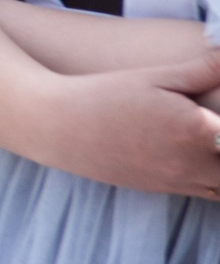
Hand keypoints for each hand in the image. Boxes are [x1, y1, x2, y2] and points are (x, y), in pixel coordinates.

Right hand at [20, 54, 219, 198]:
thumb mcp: (156, 76)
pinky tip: (209, 159)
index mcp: (201, 129)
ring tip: (214, 141)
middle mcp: (197, 162)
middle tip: (218, 128)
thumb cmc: (107, 94)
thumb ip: (205, 68)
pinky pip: (213, 195)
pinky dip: (218, 180)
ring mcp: (183, 180)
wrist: (60, 127)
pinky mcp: (168, 189)